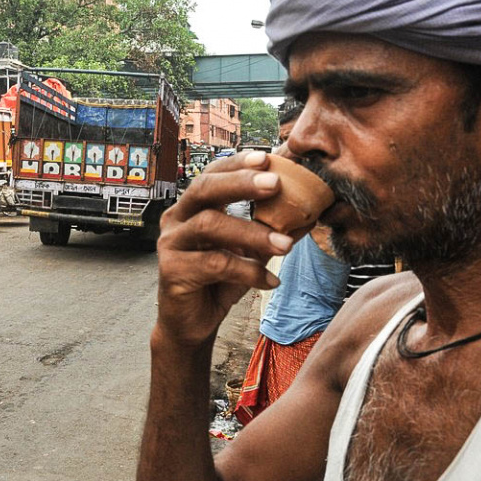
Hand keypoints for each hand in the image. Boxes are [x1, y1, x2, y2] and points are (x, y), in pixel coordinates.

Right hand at [156, 151, 294, 347]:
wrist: (193, 324)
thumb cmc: (219, 282)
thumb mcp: (249, 252)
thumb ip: (269, 230)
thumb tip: (309, 211)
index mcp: (192, 207)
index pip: (212, 174)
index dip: (238, 164)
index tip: (267, 157)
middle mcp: (176, 219)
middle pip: (203, 189)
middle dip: (240, 183)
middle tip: (275, 183)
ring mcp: (170, 243)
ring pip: (210, 225)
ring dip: (252, 233)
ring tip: (286, 246)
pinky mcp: (171, 270)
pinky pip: (214, 264)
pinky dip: (247, 271)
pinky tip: (270, 281)